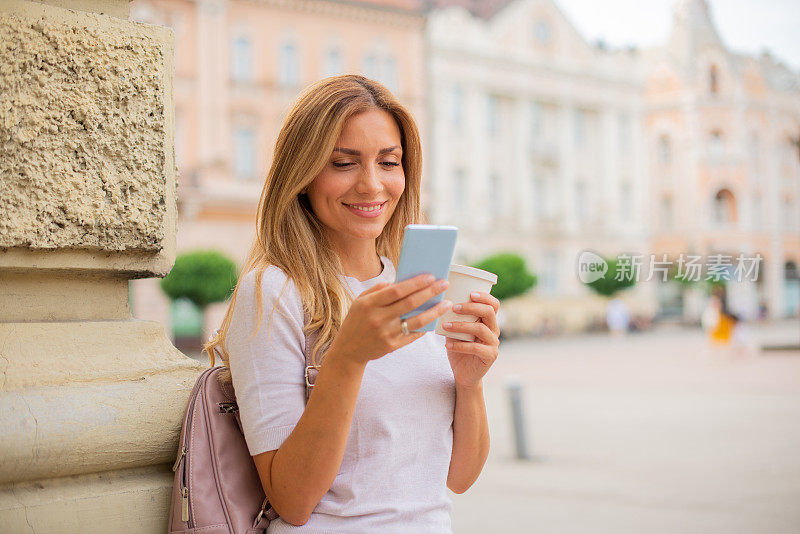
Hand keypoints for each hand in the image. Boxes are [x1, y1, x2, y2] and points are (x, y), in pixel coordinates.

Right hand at [329, 274, 452, 366]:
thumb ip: (378, 290)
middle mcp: (378, 318)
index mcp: (369, 304)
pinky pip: (413, 335)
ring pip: (416, 321)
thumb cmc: (356, 321)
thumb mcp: (360, 301)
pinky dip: (425, 326)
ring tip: (447, 303)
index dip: (415, 283)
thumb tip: (401, 282)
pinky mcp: (392, 346)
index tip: (431, 276)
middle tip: (444, 284)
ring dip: (434, 311)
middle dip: (430, 292)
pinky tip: (435, 318)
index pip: (397, 290)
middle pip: (410, 303)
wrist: (348, 350)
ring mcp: (386, 334)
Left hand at [440, 291, 499, 387]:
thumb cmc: (459, 349)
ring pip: (480, 329)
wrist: (464, 374)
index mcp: (488, 322)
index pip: (494, 304)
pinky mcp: (489, 357)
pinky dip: (459, 345)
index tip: (470, 293)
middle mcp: (494, 330)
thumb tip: (441, 302)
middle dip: (471, 307)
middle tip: (454, 307)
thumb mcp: (457, 331)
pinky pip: (475, 348)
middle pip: (489, 312)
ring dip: (461, 325)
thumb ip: (455, 318)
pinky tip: (447, 345)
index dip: (485, 296)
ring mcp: (493, 344)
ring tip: (445, 326)